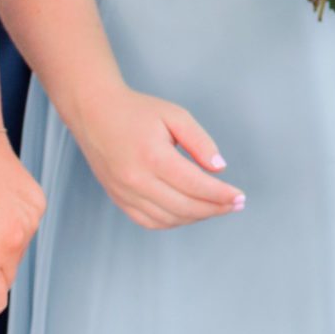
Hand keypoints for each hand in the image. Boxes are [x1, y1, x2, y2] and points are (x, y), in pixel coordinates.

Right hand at [71, 86, 240, 229]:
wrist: (94, 113)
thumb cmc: (137, 111)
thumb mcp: (176, 116)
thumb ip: (200, 142)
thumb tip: (220, 168)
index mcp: (154, 158)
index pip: (195, 185)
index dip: (221, 195)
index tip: (240, 197)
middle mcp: (137, 180)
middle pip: (184, 207)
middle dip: (215, 209)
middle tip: (236, 205)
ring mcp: (124, 193)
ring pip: (167, 218)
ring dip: (195, 217)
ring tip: (216, 208)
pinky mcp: (117, 198)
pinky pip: (148, 221)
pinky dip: (172, 221)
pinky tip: (189, 212)